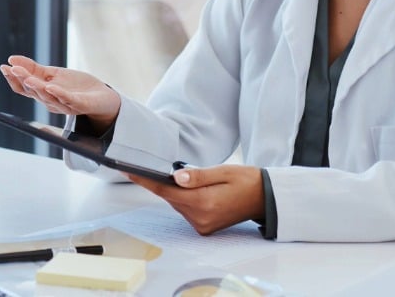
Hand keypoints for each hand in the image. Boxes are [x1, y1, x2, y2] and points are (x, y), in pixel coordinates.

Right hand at [0, 55, 120, 130]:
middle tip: (12, 69)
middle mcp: (50, 101)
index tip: (4, 67)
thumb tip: (12, 59)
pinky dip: (59, 93)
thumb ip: (33, 68)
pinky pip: (68, 100)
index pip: (23, 88)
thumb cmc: (75, 86)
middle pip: (33, 91)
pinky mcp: (80, 105)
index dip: (13, 78)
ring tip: (28, 77)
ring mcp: (64, 104)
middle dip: (22, 79)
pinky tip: (51, 86)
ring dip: (37, 86)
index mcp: (42, 93)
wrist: (102, 98)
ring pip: (47, 96)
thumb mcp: (53, 74)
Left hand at [126, 165, 264, 234]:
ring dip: (176, 191)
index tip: (128, 171)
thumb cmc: (246, 180)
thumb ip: (198, 175)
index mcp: (205, 202)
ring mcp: (202, 226)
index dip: (145, 180)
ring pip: (177, 204)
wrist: (265, 198)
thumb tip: (175, 177)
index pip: (166, 190)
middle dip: (163, 182)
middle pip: (170, 197)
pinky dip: (185, 199)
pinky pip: (186, 210)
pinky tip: (194, 190)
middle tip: (156, 166)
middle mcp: (201, 218)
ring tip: (186, 178)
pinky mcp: (205, 228)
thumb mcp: (224, 171)